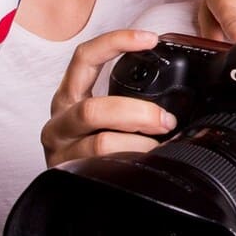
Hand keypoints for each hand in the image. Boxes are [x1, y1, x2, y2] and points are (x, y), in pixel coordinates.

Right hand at [41, 29, 177, 165]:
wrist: (75, 196)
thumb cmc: (98, 148)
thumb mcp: (108, 118)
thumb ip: (130, 104)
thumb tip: (175, 102)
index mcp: (70, 97)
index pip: (85, 57)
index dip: (116, 42)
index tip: (149, 40)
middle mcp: (59, 121)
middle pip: (95, 109)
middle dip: (139, 114)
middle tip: (166, 121)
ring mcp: (61, 150)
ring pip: (101, 142)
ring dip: (139, 145)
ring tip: (157, 148)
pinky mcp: (67, 176)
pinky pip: (103, 168)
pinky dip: (131, 164)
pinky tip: (144, 165)